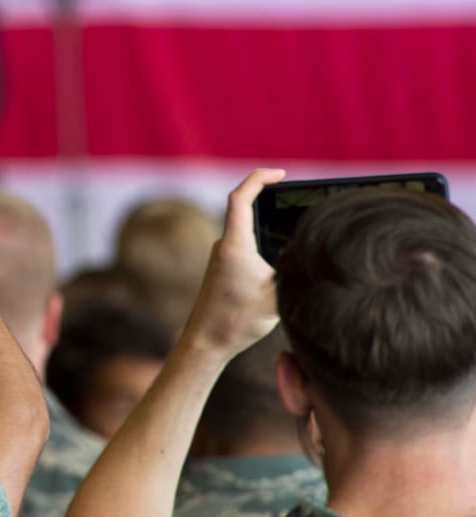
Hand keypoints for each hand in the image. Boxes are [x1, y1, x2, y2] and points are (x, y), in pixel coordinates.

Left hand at [181, 168, 285, 357]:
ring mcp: (221, 257)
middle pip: (244, 210)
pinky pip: (245, 247)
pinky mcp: (222, 270)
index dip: (259, 178)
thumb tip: (310, 252)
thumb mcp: (277, 293)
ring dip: (267, 225)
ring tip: (297, 228)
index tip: (280, 174)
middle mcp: (224, 246)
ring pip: (247, 231)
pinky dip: (263, 244)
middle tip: (296, 197)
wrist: (206, 342)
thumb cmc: (237, 320)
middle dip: (269, 199)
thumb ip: (293, 268)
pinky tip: (283, 257)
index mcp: (234, 245)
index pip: (240, 197)